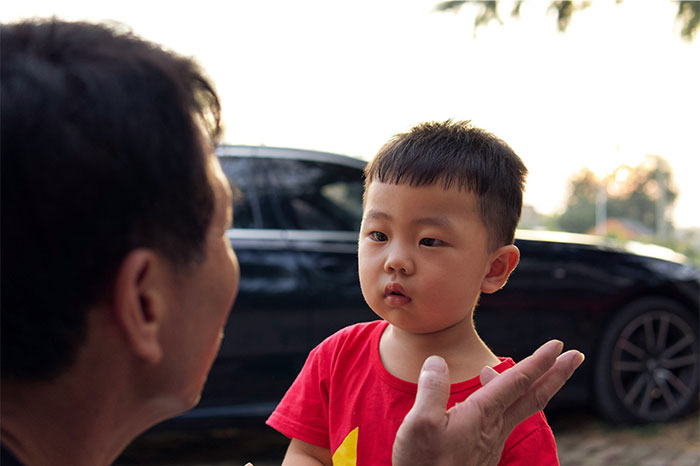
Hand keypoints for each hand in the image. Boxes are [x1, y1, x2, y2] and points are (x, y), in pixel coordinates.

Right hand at [392, 340, 583, 465]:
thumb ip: (432, 388)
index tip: (558, 345)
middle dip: (556, 374)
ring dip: (533, 387)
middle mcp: (494, 428)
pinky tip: (496, 402)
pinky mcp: (482, 454)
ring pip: (520, 409)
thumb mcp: (420, 423)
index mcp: (482, 415)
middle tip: (576, 356)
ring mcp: (490, 443)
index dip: (539, 361)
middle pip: (533, 397)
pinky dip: (508, 402)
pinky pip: (503, 420)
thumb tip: (438, 362)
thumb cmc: (423, 464)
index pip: (517, 382)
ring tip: (530, 370)